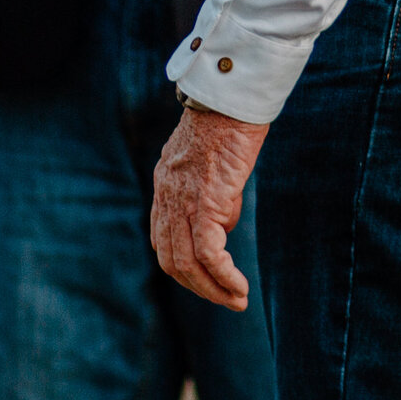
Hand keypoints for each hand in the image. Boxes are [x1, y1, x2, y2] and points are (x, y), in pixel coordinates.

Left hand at [151, 103, 269, 309]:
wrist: (230, 98)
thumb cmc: (229, 120)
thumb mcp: (211, 160)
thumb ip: (211, 190)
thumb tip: (223, 222)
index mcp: (165, 184)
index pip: (162, 238)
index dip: (182, 264)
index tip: (206, 278)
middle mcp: (166, 196)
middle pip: (171, 260)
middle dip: (198, 287)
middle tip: (225, 299)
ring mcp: (182, 202)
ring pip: (187, 264)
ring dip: (212, 290)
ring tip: (236, 301)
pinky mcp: (205, 203)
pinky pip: (209, 255)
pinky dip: (224, 278)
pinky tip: (239, 287)